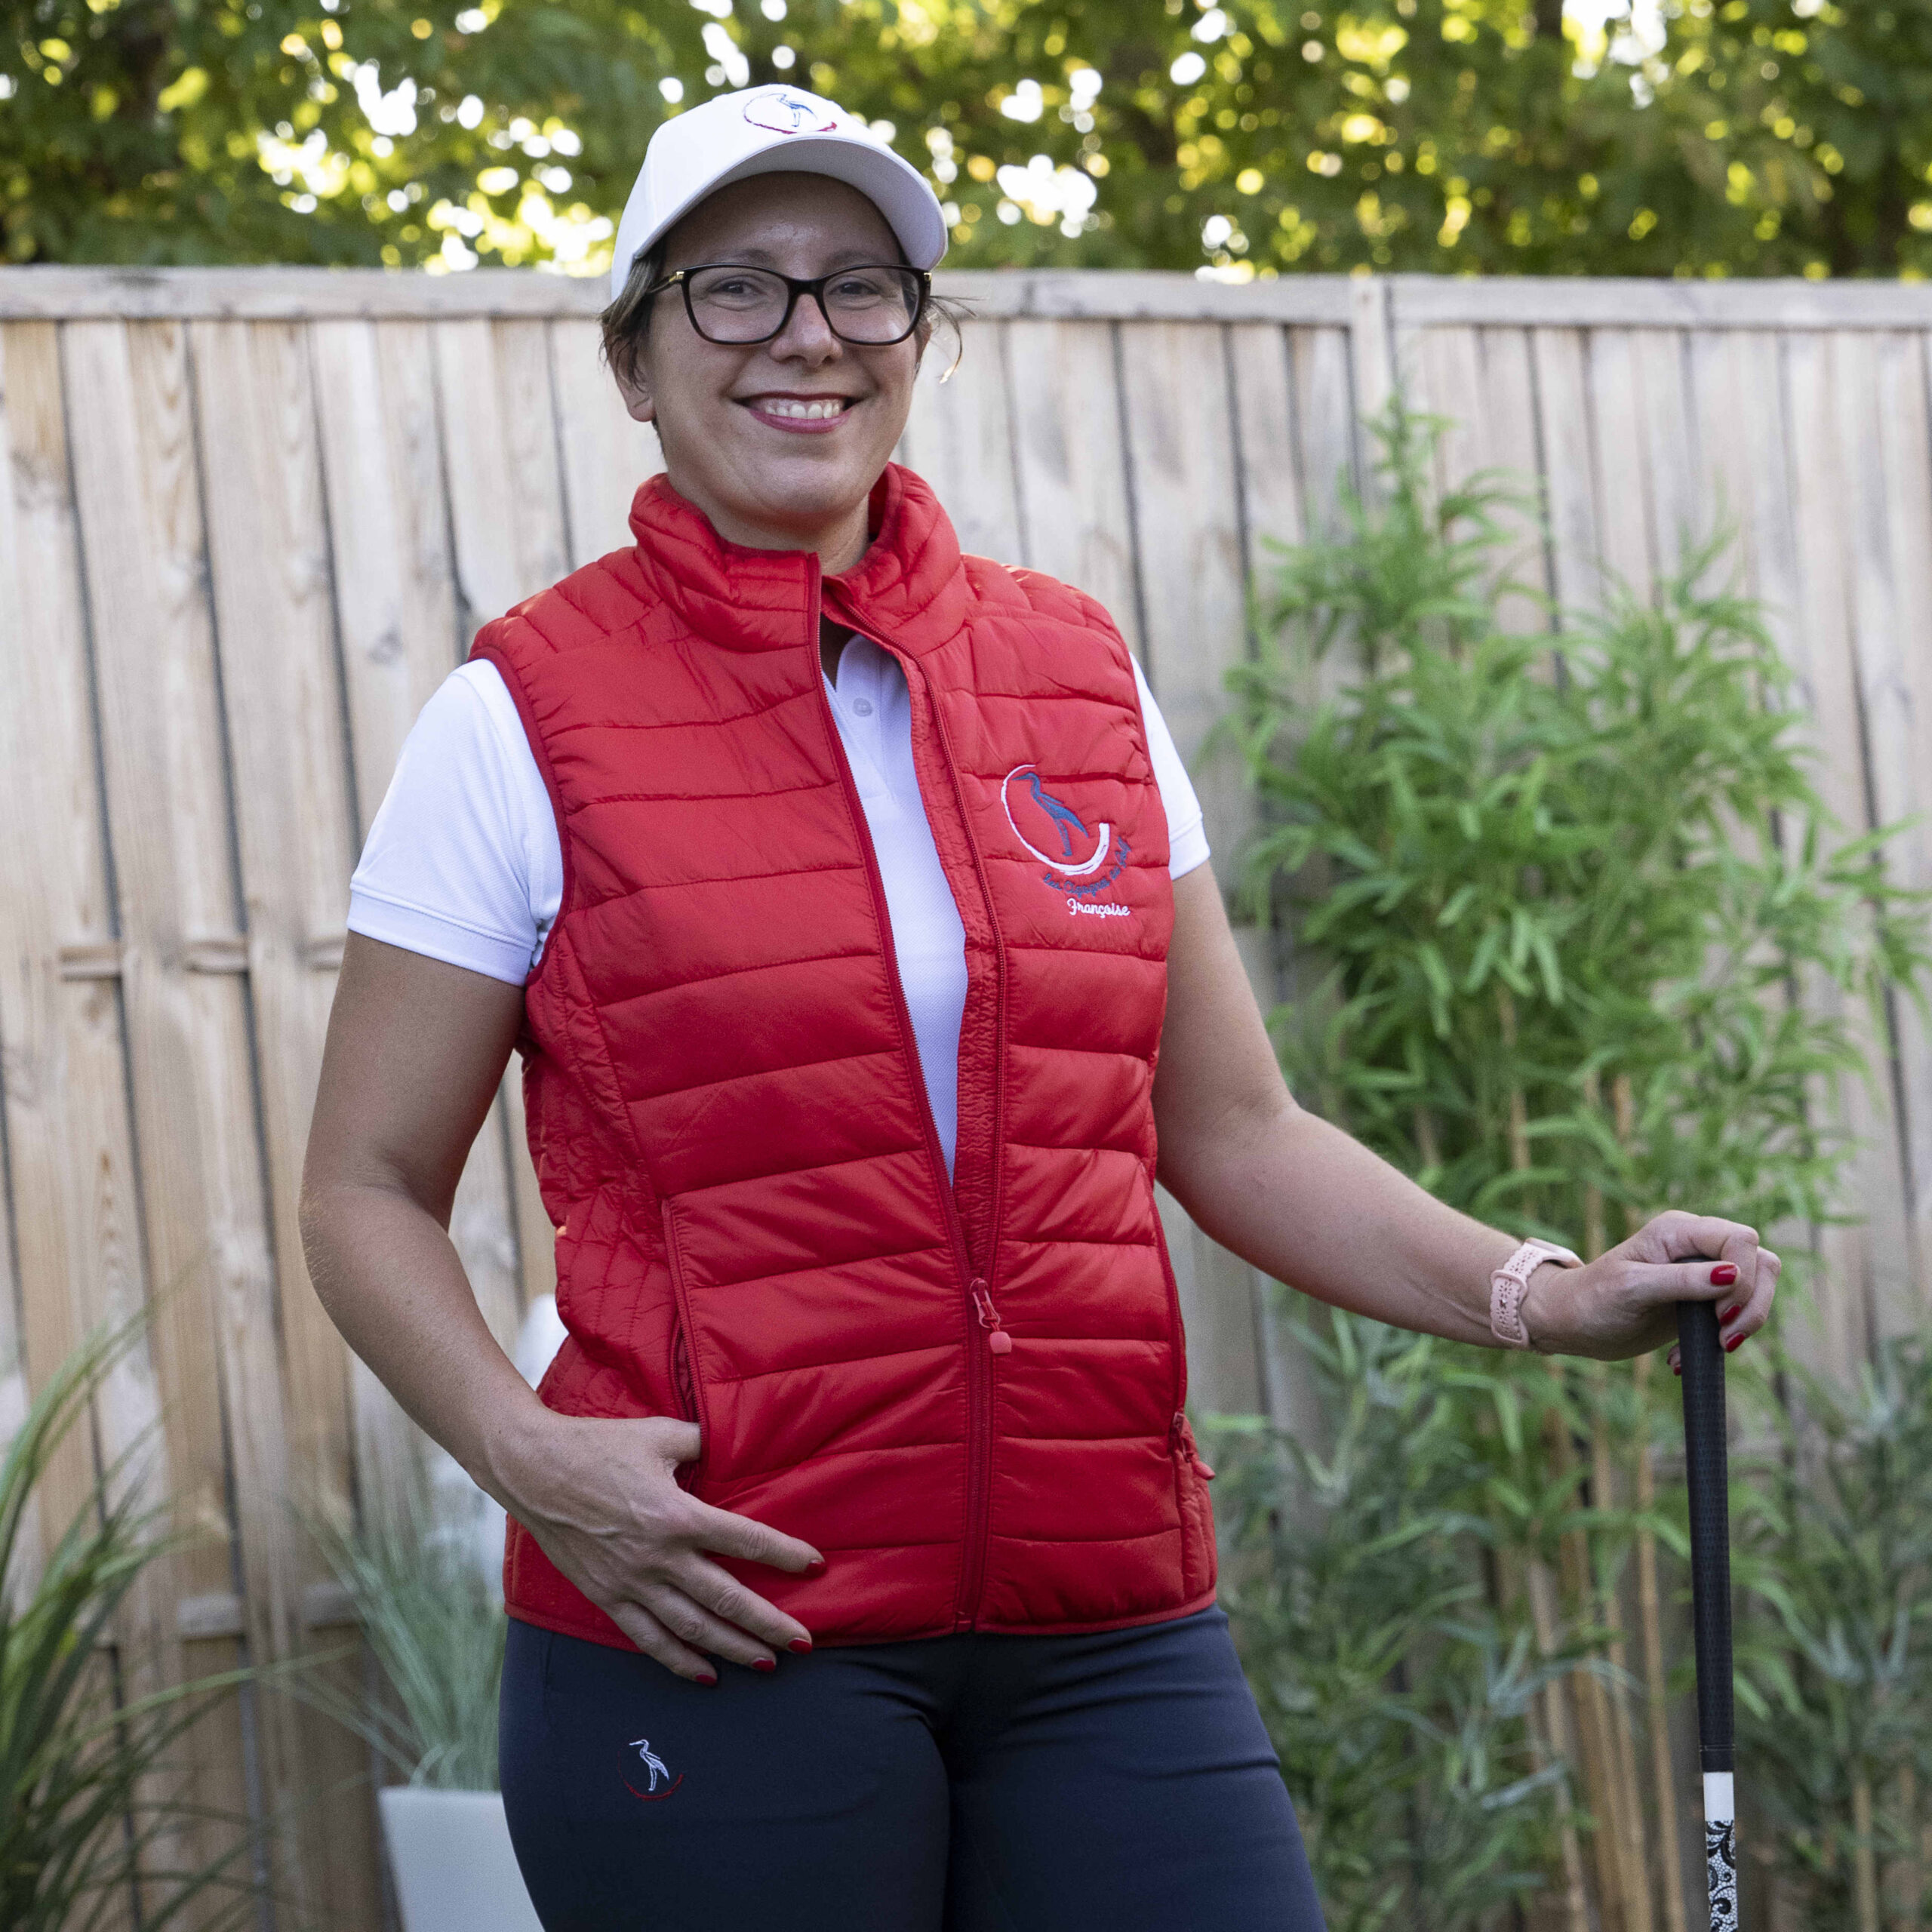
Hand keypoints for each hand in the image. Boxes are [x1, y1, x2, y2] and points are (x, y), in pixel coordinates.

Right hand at [500, 1412, 822, 1682]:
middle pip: (725, 1598)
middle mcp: (658, 1556)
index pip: (745, 1540)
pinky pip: (648, 1639)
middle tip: (804, 1643)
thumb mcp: (659, 1434)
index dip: (784, 1554)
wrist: (533, 1470)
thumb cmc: (599, 1445)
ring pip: (692, 1628)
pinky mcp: (607, 1597)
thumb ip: (703, 1443)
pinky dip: (679, 1661)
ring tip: (766, 1664)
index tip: (815, 1566)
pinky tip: (706, 1674)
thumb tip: (734, 1444)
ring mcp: (631, 1582)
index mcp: (677, 1514)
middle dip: (768, 1624)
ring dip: (732, 1649)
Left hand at [1520, 1209, 1780, 1362]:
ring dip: (1747, 1320)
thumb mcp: (1633, 1288)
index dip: (1743, 1276)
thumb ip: (1682, 1281)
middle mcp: (1696, 1246)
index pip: (1740, 1239)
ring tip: (1716, 1346)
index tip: (1719, 1313)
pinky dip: (1728, 1336)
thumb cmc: (1592, 1299)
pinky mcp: (1704, 1301)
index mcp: (1678, 1230)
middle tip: (1723, 1336)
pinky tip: (1683, 1357)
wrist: (1572, 1324)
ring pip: (1759, 1284)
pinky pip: (1740, 1311)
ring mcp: (1703, 1273)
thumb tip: (1734, 1275)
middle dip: (1753, 1303)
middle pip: (1761, 1261)